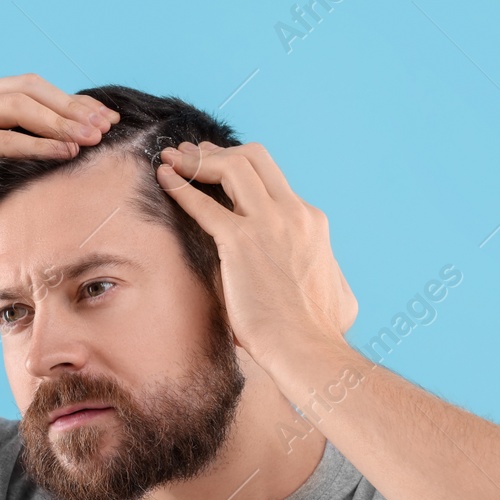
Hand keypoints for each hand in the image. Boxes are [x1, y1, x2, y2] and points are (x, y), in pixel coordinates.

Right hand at [0, 74, 120, 250]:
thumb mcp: (2, 169)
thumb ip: (30, 149)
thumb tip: (85, 142)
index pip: (34, 89)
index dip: (73, 101)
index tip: (107, 119)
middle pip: (30, 89)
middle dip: (72, 108)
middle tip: (105, 127)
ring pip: (18, 106)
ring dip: (60, 122)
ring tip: (91, 139)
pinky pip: (2, 138)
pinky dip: (37, 144)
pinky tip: (65, 152)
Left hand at [155, 141, 356, 367]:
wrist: (307, 348)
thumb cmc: (319, 330)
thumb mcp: (336, 289)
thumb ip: (323, 269)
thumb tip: (320, 272)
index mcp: (310, 221)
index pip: (271, 179)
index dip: (240, 169)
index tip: (216, 170)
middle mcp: (293, 213)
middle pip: (254, 158)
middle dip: (218, 151)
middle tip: (192, 155)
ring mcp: (269, 223)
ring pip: (233, 166)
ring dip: (198, 160)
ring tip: (173, 160)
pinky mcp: (241, 242)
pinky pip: (204, 204)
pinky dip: (180, 187)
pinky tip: (164, 179)